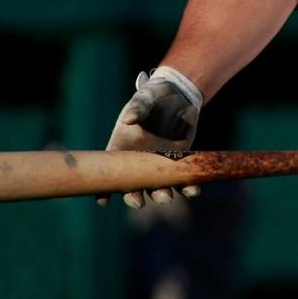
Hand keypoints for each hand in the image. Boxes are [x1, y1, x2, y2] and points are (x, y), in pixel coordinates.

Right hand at [102, 66, 202, 207]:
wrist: (178, 96)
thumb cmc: (154, 98)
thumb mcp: (145, 99)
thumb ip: (138, 108)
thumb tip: (130, 119)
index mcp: (123, 149)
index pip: (109, 172)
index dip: (104, 189)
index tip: (103, 200)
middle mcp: (139, 163)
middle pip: (133, 187)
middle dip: (134, 197)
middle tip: (138, 202)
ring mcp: (159, 166)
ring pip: (158, 188)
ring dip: (162, 195)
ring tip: (166, 197)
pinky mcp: (179, 164)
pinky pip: (183, 180)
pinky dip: (189, 187)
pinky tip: (193, 190)